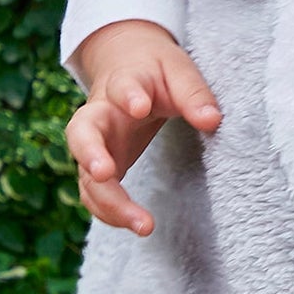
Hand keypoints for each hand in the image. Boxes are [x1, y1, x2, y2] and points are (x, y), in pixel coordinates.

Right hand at [65, 20, 221, 236]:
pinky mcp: (99, 167)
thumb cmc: (155, 72)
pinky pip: (95, 194)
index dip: (127, 96)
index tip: (140, 107)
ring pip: (87, 175)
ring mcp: (95, 144)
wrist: (126, 66)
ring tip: (144, 224)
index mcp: (122, 83)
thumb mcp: (178, 71)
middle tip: (104, 172)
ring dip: (110, 202)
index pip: (121, 87)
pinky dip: (111, 213)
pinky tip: (137, 226)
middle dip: (90, 153)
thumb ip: (194, 94)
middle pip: (81, 133)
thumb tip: (212, 121)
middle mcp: (100, 115)